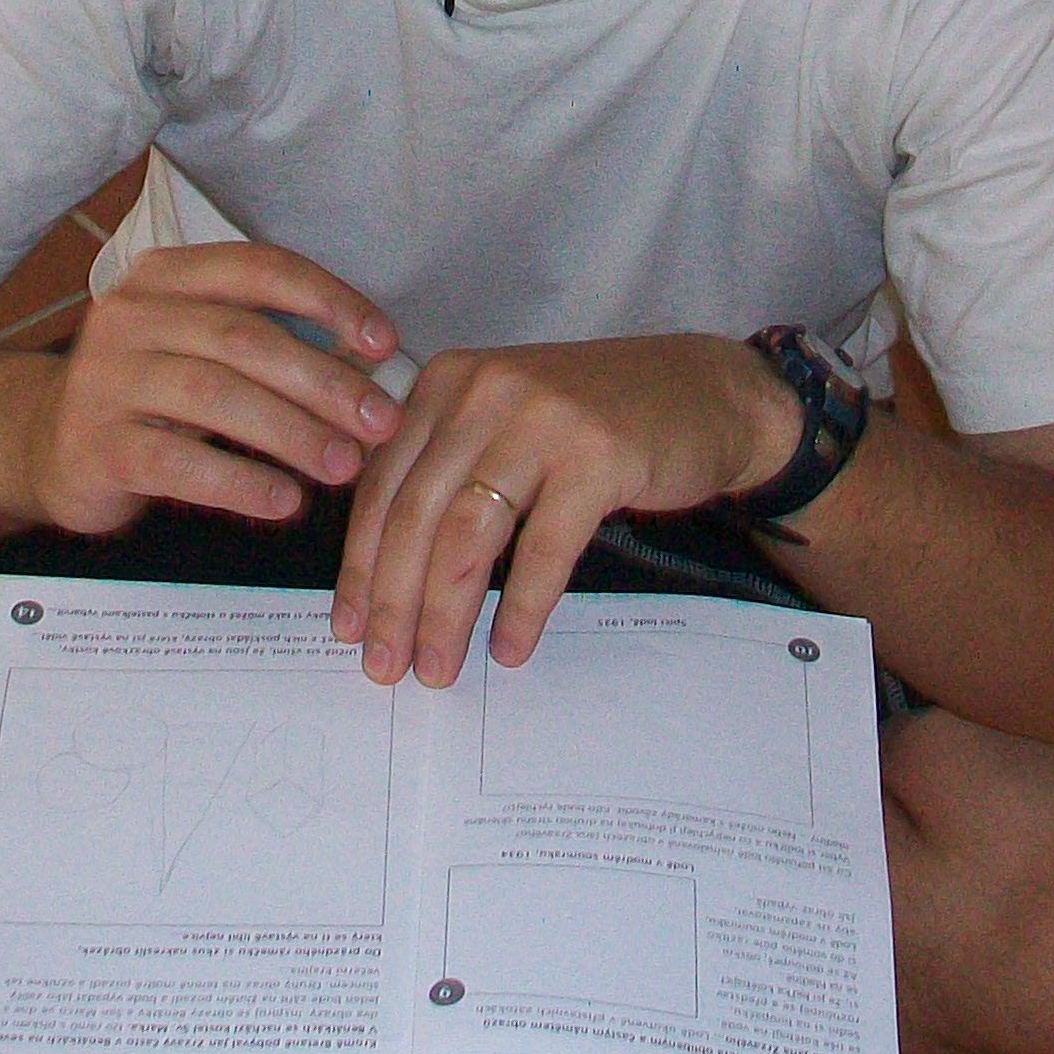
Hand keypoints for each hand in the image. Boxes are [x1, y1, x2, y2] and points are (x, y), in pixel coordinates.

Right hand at [3, 242, 402, 535]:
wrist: (48, 446)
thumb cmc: (152, 395)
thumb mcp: (201, 348)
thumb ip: (270, 344)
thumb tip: (370, 369)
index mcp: (164, 276)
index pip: (259, 269)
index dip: (329, 301)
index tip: (384, 343)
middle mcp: (129, 315)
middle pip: (244, 338)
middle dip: (324, 381)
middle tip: (380, 422)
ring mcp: (105, 379)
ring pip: (215, 397)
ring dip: (291, 432)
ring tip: (344, 465)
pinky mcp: (97, 445)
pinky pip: (178, 462)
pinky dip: (239, 483)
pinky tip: (285, 501)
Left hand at [331, 335, 791, 686]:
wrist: (704, 394)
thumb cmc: (594, 422)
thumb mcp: (503, 423)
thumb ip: (445, 468)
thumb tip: (381, 572)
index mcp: (446, 384)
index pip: (383, 484)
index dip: (359, 564)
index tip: (348, 627)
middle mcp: (484, 392)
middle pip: (416, 514)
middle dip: (394, 601)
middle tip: (386, 666)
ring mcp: (541, 420)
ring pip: (468, 534)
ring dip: (446, 613)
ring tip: (438, 668)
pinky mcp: (597, 455)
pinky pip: (544, 547)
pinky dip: (523, 607)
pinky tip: (510, 649)